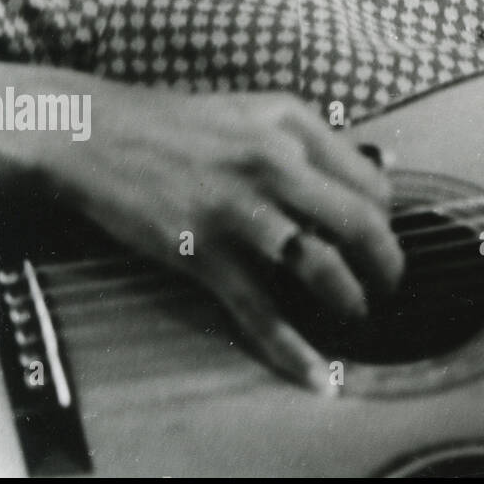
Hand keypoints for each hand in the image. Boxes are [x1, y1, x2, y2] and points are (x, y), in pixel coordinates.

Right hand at [35, 80, 403, 389]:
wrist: (94, 134)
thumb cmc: (180, 124)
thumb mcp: (258, 110)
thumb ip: (316, 138)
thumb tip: (385, 164)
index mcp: (294, 126)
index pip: (370, 181)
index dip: (385, 219)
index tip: (379, 239)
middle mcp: (275, 163)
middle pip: (359, 223)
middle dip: (386, 263)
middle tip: (390, 285)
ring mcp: (238, 210)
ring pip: (318, 265)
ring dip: (350, 299)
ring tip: (357, 313)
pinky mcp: (201, 252)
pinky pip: (257, 309)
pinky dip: (290, 347)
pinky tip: (315, 372)